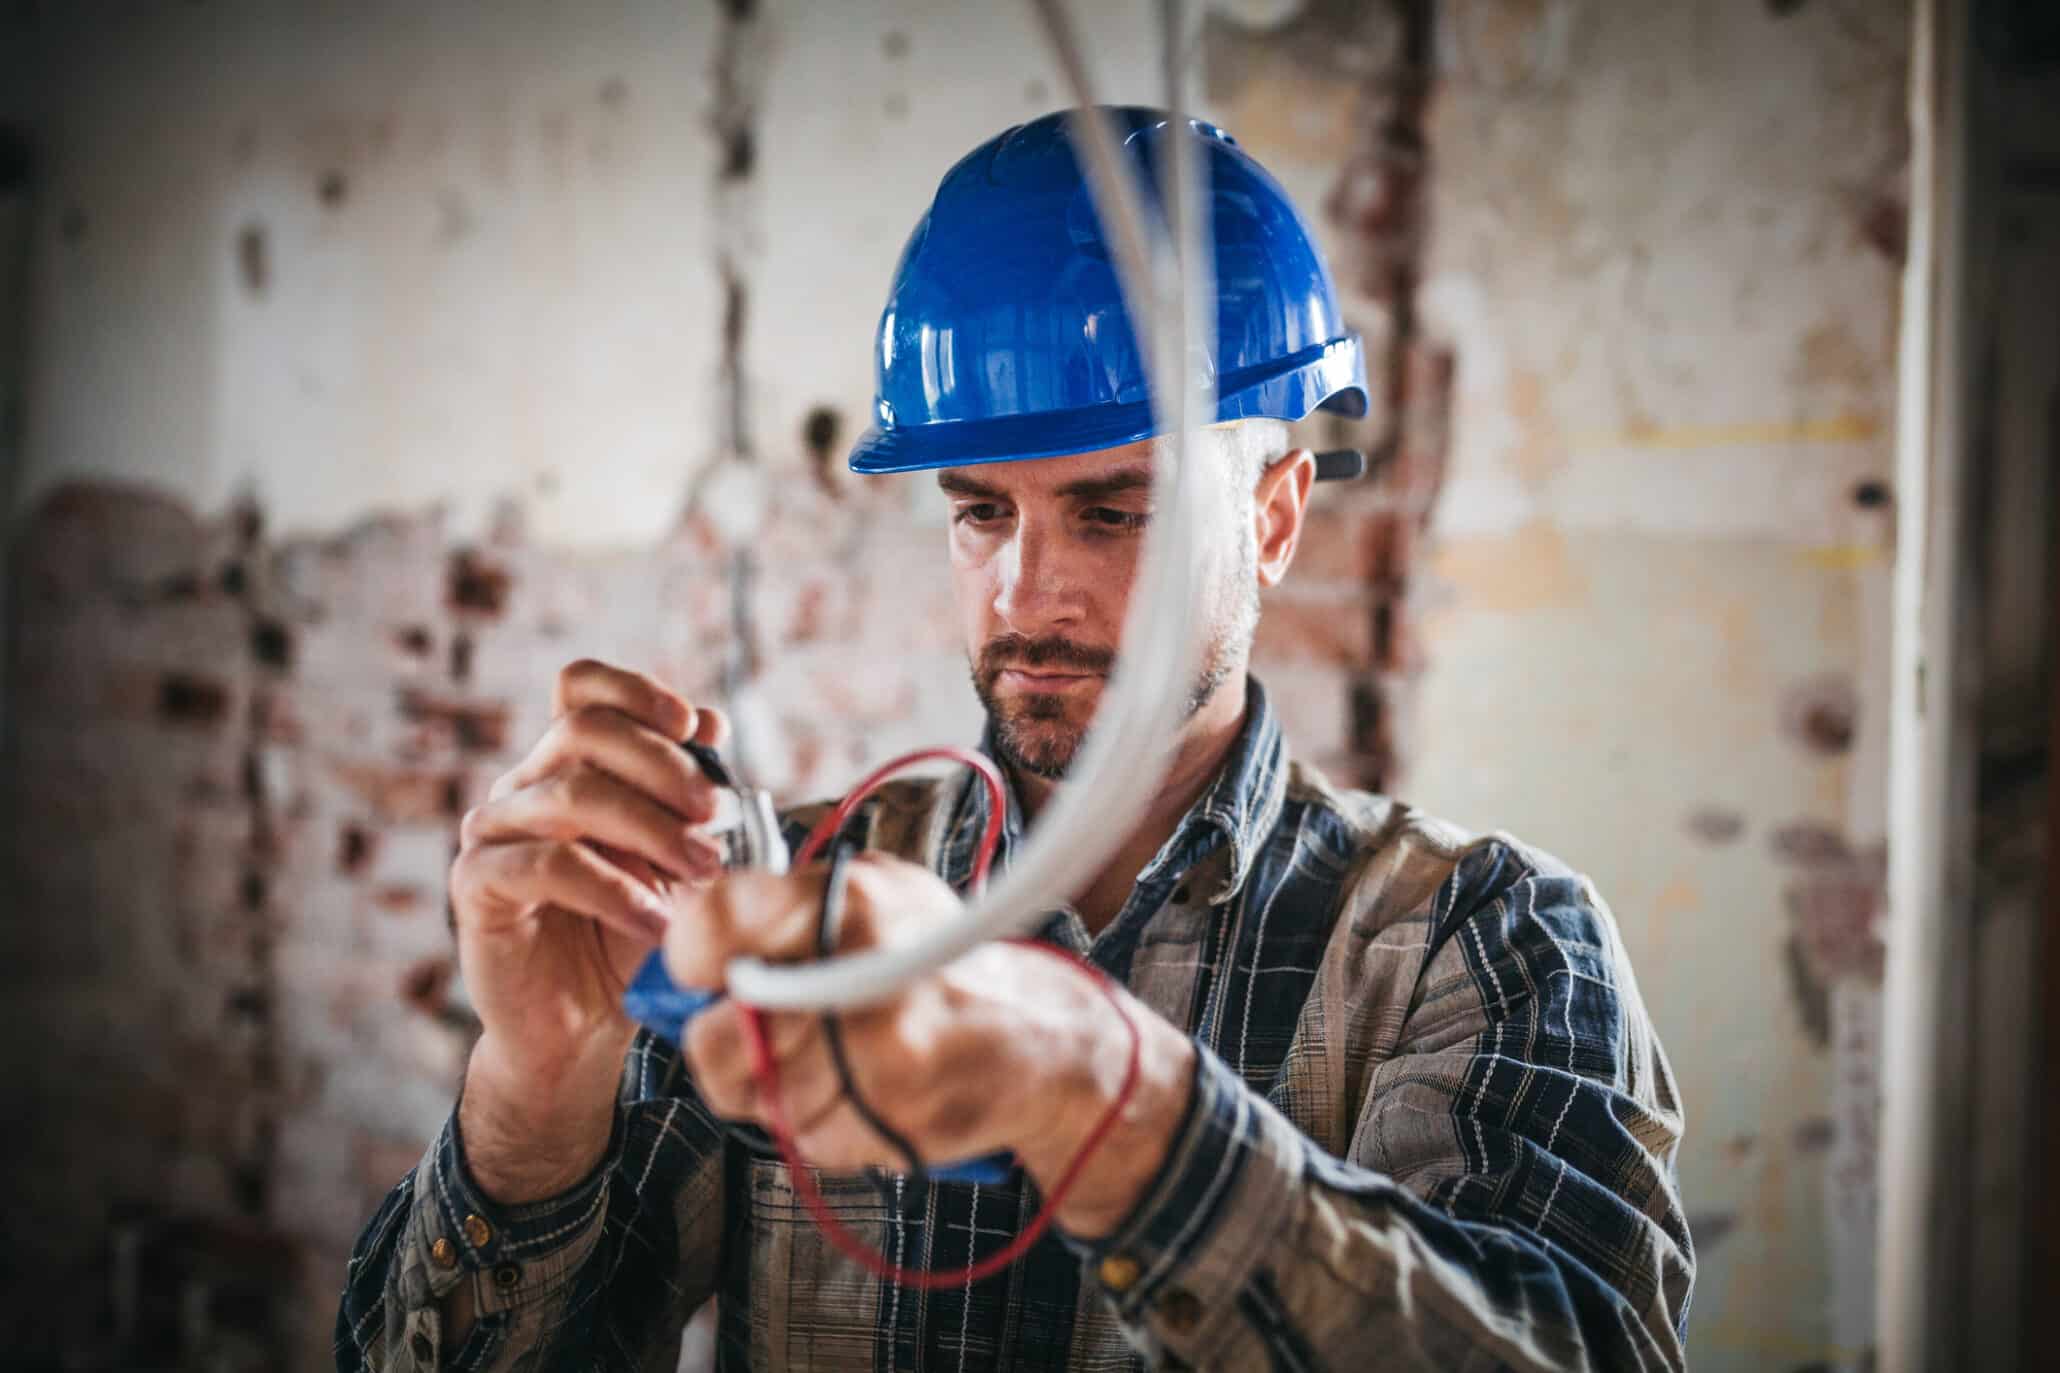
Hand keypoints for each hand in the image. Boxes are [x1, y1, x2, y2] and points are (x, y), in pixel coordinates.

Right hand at [448, 659, 726, 1200]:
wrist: (584, 1025)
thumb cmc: (633, 933)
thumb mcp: (678, 859)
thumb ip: (690, 795)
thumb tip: (711, 720)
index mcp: (571, 764)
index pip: (583, 688)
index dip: (636, 691)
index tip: (692, 726)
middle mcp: (526, 785)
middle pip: (585, 729)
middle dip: (664, 766)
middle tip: (715, 815)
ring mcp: (495, 831)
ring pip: (572, 793)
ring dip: (652, 831)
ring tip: (702, 873)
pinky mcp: (477, 885)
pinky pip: (546, 865)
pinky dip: (613, 890)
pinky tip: (654, 923)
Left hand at [666, 854, 1196, 1236]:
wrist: (1038, 1041)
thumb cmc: (942, 960)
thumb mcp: (878, 893)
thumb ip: (786, 908)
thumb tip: (689, 947)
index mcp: (852, 900)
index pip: (711, 920)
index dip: (692, 950)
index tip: (705, 965)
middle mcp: (861, 973)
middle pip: (713, 1032)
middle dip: (726, 1035)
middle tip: (763, 1024)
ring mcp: (871, 1058)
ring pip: (749, 1090)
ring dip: (772, 1081)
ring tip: (829, 1053)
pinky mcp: (880, 1123)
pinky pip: (795, 1132)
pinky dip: (814, 1116)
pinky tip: (860, 1087)